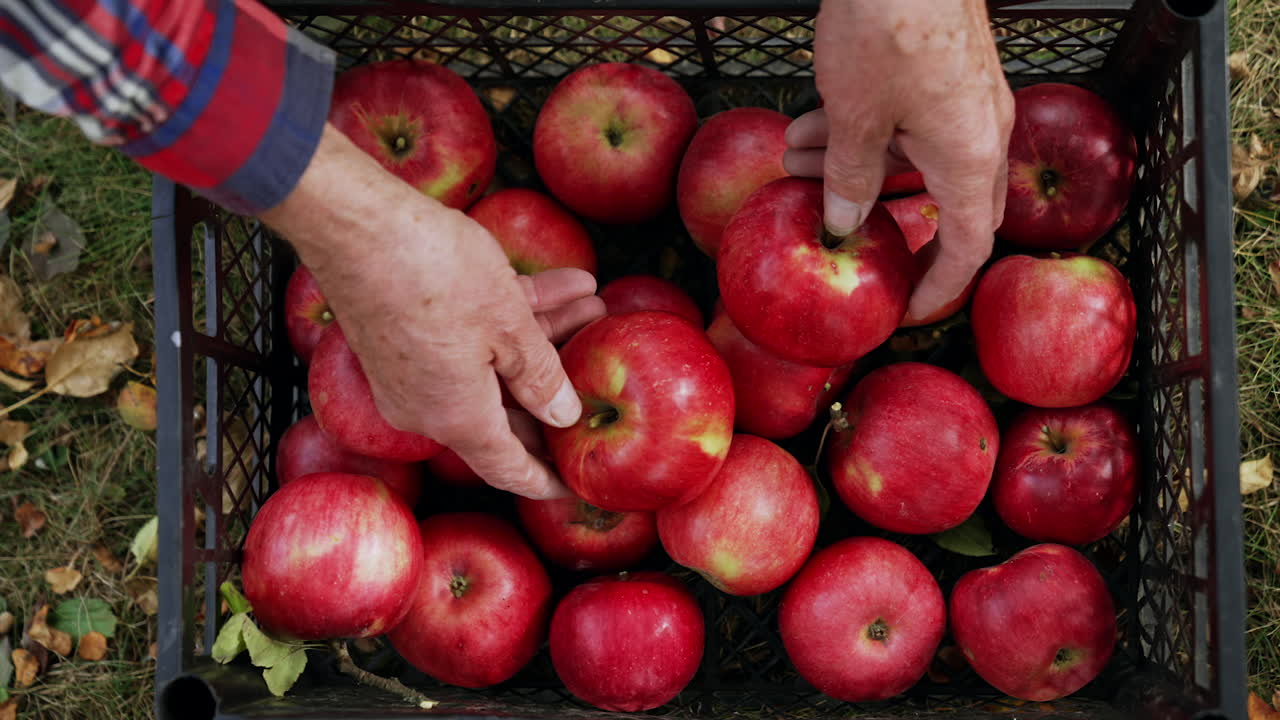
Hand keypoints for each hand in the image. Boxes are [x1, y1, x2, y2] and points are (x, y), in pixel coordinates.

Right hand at [261, 124, 604, 498]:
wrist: (355, 224)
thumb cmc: (435, 276)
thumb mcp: (508, 326)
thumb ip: (540, 376)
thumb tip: (562, 415)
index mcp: (457, 418)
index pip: (509, 469)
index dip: (546, 479)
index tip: (574, 485)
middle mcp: (430, 405)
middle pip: (507, 412)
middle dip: (559, 387)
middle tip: (600, 371)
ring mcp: (414, 370)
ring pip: (494, 364)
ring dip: (546, 337)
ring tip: (595, 309)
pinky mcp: (405, 334)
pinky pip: (471, 337)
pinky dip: (515, 314)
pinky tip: (567, 283)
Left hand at [785, 0, 1013, 318]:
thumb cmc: (891, 25)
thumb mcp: (857, 115)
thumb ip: (851, 177)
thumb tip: (843, 224)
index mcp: (971, 157)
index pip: (968, 249)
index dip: (937, 289)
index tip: (904, 312)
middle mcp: (979, 132)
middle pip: (940, 204)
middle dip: (883, 223)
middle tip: (845, 244)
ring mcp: (964, 99)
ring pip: (908, 155)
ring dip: (851, 167)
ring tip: (795, 169)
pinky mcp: (941, 71)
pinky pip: (904, 120)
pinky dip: (858, 131)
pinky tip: (805, 129)